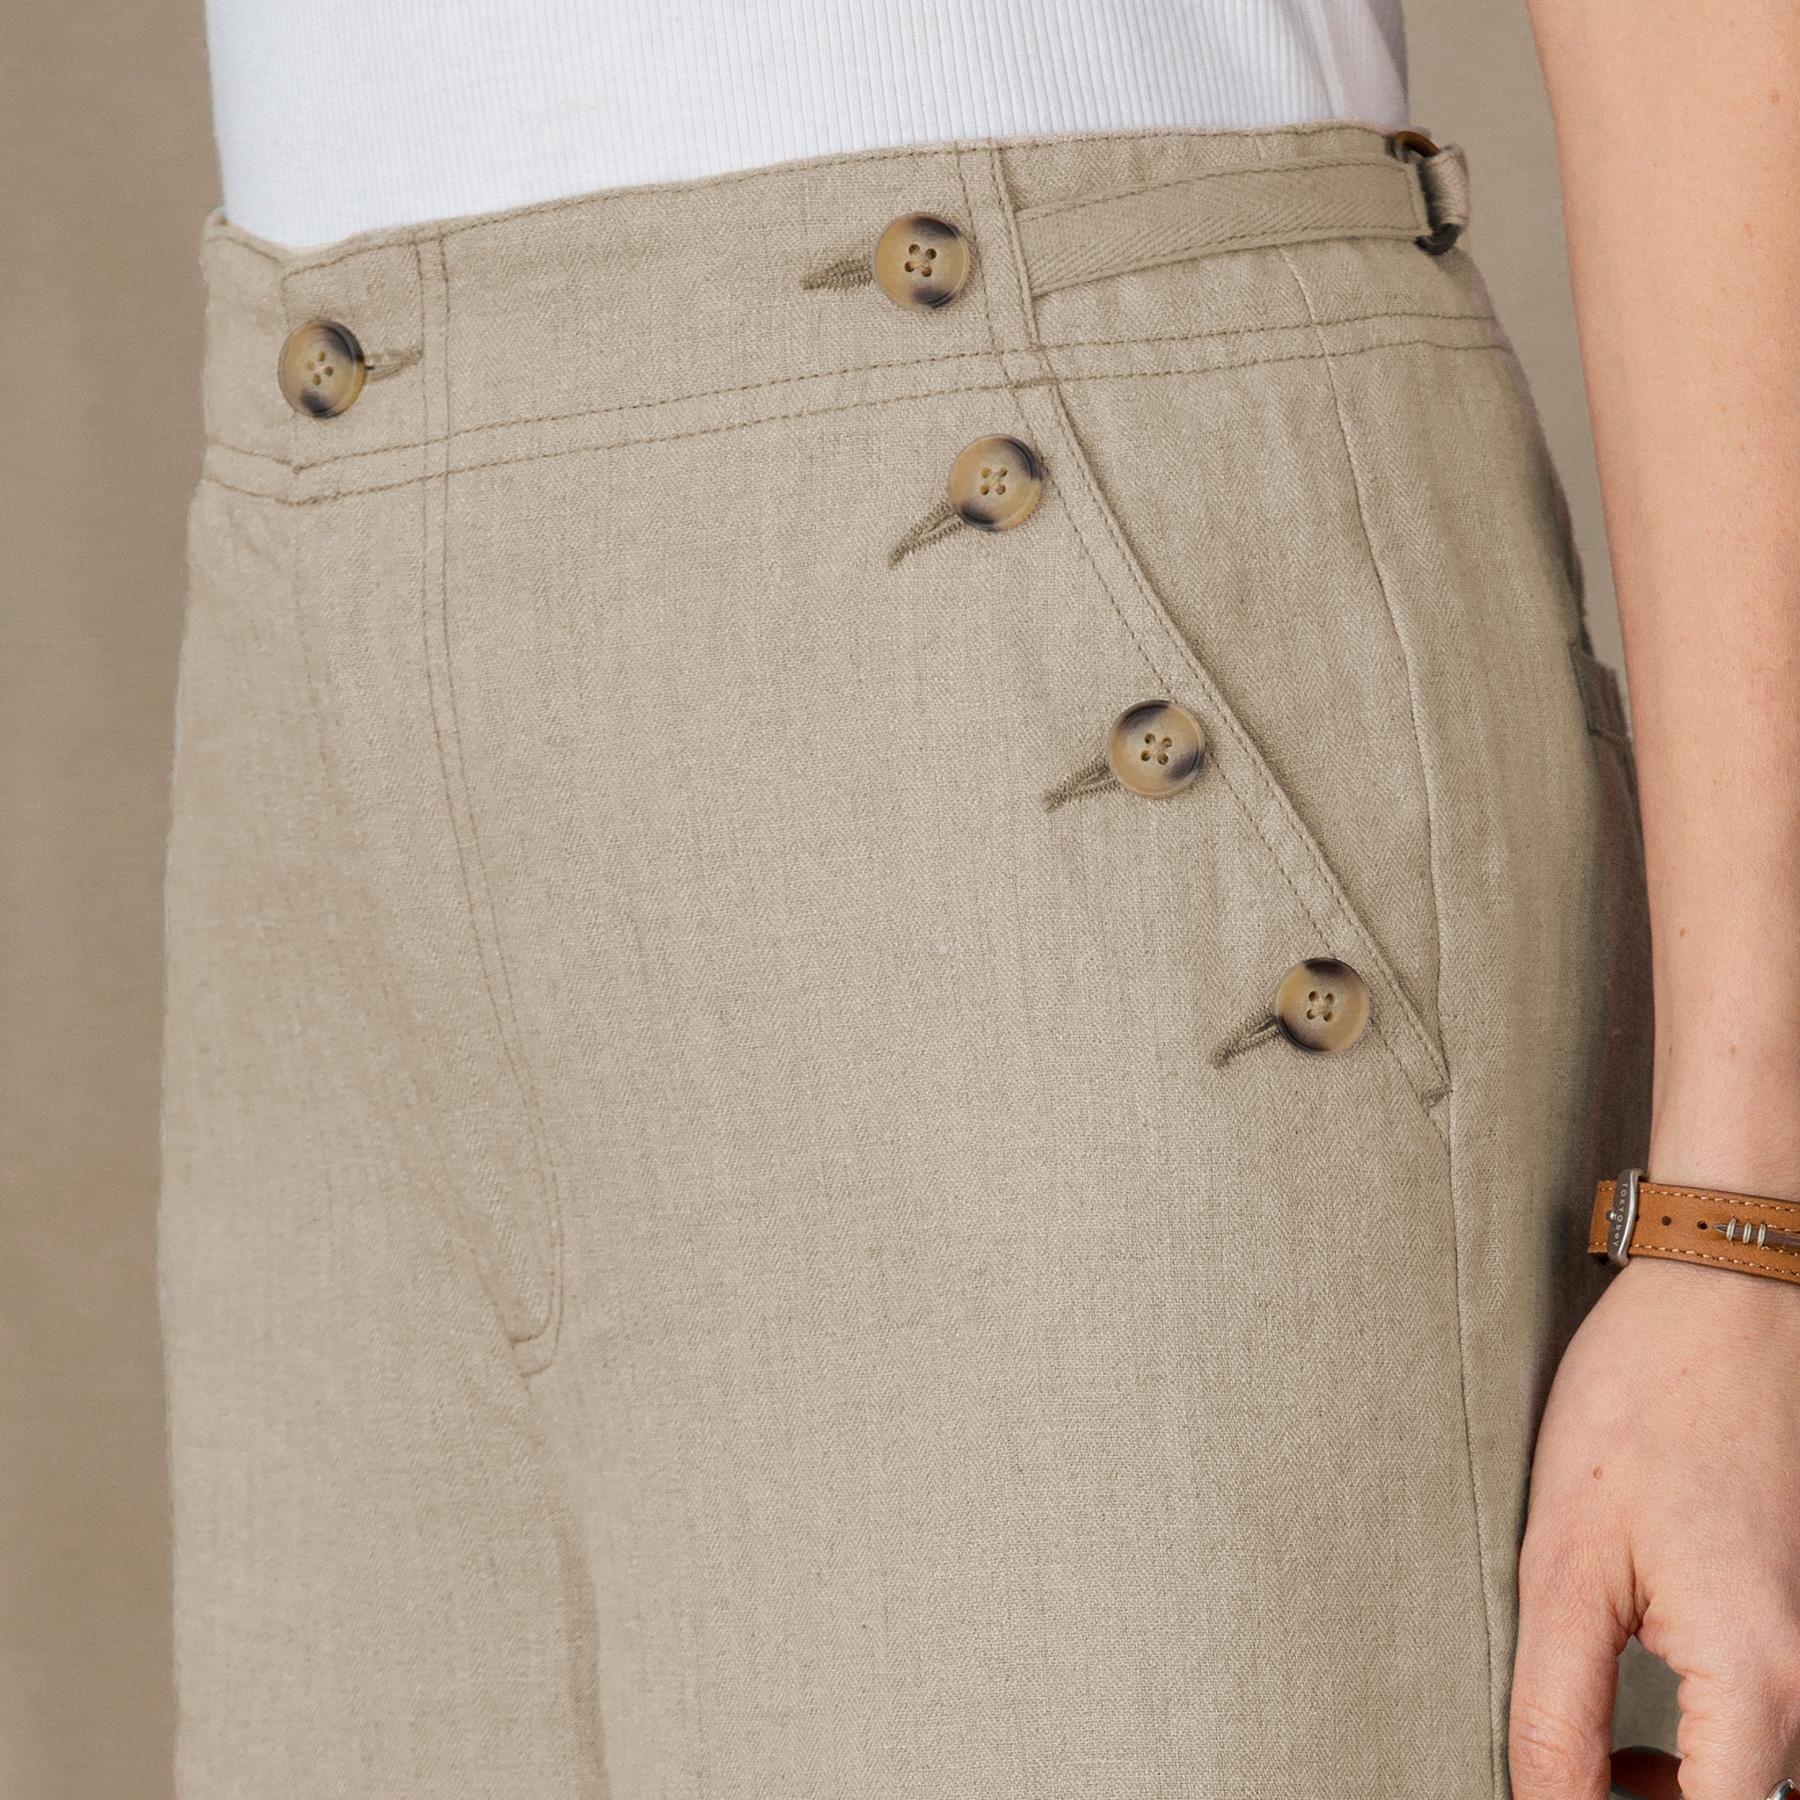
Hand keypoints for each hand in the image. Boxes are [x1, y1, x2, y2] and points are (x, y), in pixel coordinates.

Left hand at [1509, 1253, 1799, 1799]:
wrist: (1727, 1305)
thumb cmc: (1642, 1405)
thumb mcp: (1563, 1563)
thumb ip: (1557, 1712)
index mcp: (1760, 1681)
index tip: (1570, 1799)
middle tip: (1579, 1782)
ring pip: (1766, 1781)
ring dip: (1687, 1795)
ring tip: (1603, 1758)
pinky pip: (1777, 1728)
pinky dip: (1715, 1751)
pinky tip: (1647, 1716)